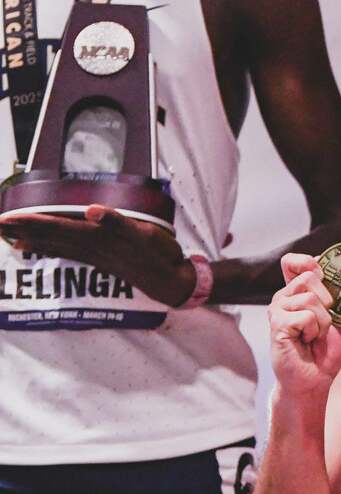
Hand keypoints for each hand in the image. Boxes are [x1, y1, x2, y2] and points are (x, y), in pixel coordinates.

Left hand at [0, 206, 197, 304]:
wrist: (171, 281)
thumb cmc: (161, 255)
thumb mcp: (145, 235)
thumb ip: (118, 222)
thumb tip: (92, 212)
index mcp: (99, 237)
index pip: (60, 227)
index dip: (34, 221)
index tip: (9, 217)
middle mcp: (92, 247)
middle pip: (53, 236)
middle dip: (25, 229)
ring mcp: (95, 255)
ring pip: (58, 245)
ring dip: (33, 239)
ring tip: (10, 235)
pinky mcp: (101, 260)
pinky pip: (69, 252)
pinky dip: (51, 248)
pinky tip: (36, 246)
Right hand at [268, 251, 340, 396]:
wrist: (315, 380)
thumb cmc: (324, 352)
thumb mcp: (336, 319)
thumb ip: (333, 296)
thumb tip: (329, 271)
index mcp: (297, 293)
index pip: (293, 262)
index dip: (307, 262)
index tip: (321, 274)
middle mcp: (284, 297)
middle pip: (309, 276)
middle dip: (327, 301)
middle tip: (322, 324)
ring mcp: (278, 309)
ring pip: (311, 298)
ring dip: (322, 321)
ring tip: (314, 336)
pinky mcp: (277, 324)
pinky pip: (307, 316)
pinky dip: (314, 331)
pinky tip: (305, 341)